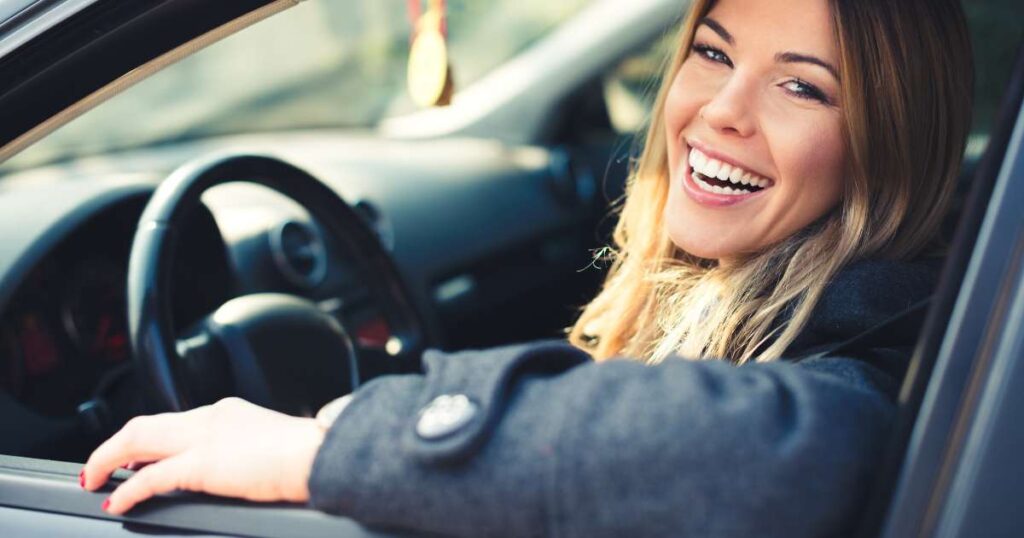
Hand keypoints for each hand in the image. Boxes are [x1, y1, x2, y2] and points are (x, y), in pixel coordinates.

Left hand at [82, 397, 325, 514]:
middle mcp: (211, 417)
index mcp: (228, 412)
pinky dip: (128, 488)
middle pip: (145, 424)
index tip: (135, 458)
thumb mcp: (272, 444)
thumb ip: (248, 450)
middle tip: (99, 467)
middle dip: (115, 446)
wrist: (320, 455)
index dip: (147, 441)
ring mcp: (204, 438)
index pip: (175, 422)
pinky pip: (150, 476)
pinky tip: (118, 500)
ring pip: (137, 439)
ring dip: (108, 458)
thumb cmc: (309, 455)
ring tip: (94, 479)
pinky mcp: (203, 464)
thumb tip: (242, 468)